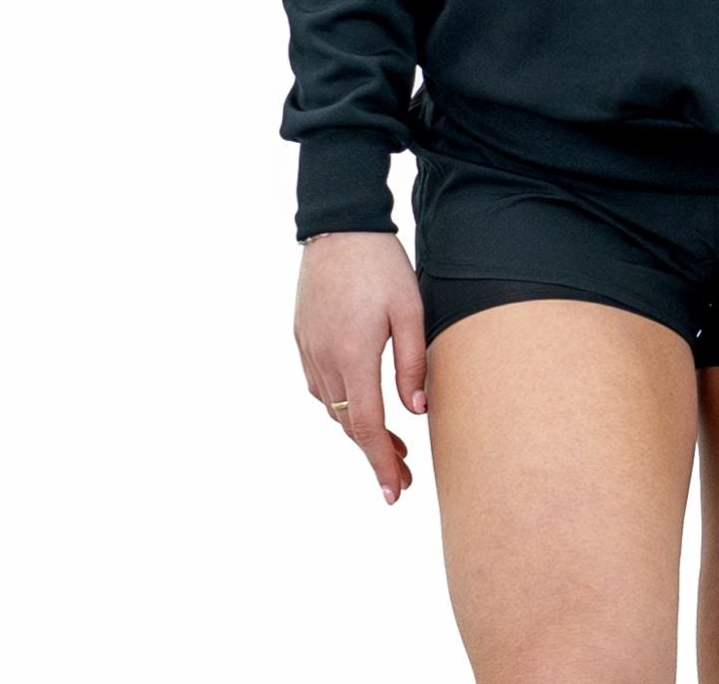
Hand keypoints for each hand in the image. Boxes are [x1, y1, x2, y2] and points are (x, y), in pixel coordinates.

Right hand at [293, 231, 427, 503]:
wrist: (339, 226)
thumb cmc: (381, 264)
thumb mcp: (409, 310)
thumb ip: (413, 362)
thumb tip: (416, 410)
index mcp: (353, 356)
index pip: (367, 427)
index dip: (381, 463)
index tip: (394, 492)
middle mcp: (324, 360)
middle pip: (348, 425)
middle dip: (375, 454)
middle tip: (403, 475)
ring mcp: (308, 350)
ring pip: (332, 408)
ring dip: (359, 431)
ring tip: (391, 444)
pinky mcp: (302, 338)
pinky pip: (319, 386)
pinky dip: (341, 405)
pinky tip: (360, 403)